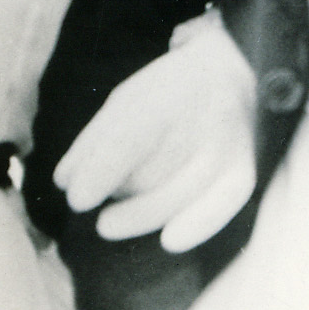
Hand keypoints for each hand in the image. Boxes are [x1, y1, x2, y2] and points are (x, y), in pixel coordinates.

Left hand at [53, 15, 257, 252]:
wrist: (232, 69)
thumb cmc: (167, 90)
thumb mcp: (126, 100)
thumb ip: (94, 139)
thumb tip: (65, 182)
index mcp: (171, 89)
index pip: (134, 138)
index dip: (103, 171)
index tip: (77, 199)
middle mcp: (206, 115)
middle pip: (154, 174)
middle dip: (118, 196)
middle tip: (95, 206)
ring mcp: (229, 145)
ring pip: (179, 195)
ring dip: (139, 213)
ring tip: (112, 219)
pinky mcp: (243, 168)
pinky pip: (222, 204)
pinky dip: (196, 226)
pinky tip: (169, 240)